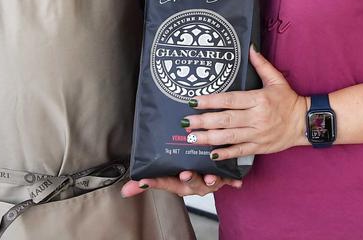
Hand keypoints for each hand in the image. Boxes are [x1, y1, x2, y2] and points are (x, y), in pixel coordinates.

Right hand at [120, 171, 241, 197]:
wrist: (210, 175)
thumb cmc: (187, 173)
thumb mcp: (167, 176)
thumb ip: (147, 182)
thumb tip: (125, 190)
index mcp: (178, 184)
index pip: (163, 183)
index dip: (154, 182)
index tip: (146, 179)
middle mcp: (194, 184)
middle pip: (189, 183)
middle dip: (188, 179)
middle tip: (185, 173)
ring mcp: (209, 182)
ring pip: (209, 182)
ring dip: (210, 180)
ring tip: (210, 176)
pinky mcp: (223, 178)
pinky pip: (229, 180)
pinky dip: (233, 181)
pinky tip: (237, 182)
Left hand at [181, 48, 306, 160]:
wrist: (305, 122)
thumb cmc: (289, 100)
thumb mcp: (277, 80)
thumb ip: (261, 65)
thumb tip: (250, 47)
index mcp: (259, 99)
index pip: (230, 100)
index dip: (211, 101)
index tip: (194, 101)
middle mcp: (256, 118)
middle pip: (226, 120)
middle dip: (204, 121)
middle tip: (186, 122)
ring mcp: (257, 134)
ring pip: (229, 137)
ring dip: (209, 138)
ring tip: (192, 137)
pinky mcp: (259, 147)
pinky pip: (240, 151)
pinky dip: (225, 154)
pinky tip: (211, 155)